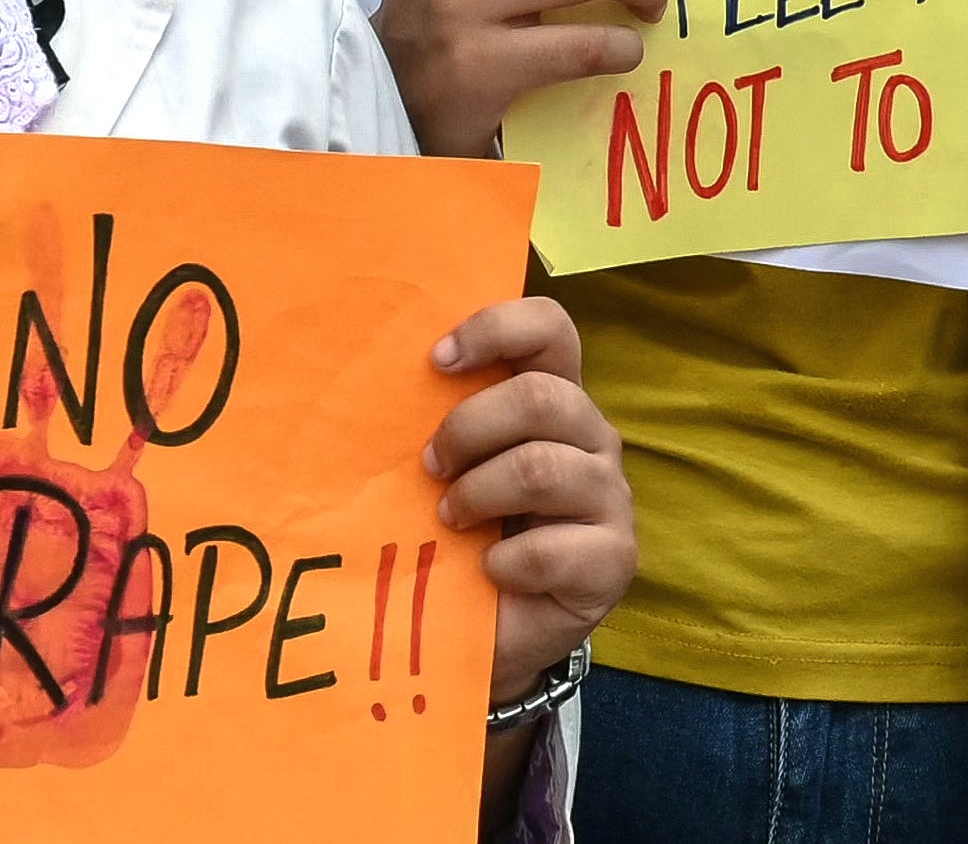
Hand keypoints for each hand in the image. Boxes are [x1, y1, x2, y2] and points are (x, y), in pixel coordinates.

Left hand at [424, 299, 630, 698]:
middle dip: (469, 429)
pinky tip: (488, 574)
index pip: (550, 331)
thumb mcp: (440, 474)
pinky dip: (505, 563)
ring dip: (478, 495)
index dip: (498, 328)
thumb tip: (354, 388)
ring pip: (542, 467)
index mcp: (553, 402)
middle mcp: (590, 438)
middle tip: (429, 469)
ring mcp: (609, 497)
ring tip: (449, 523)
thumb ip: (427, 427)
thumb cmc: (452, 542)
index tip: (437, 361)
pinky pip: (552, 548)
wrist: (480, 638)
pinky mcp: (613, 559)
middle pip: (541, 396)